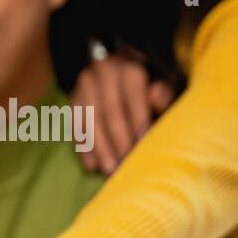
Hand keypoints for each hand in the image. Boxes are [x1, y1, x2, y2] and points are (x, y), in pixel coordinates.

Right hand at [71, 51, 173, 174]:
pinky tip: (91, 165)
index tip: (143, 145)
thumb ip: (163, 92)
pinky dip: (82, 147)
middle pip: (108, 110)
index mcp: (128, 67)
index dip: (138, 121)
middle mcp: (103, 72)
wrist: (122, 69)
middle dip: (116, 140)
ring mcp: (84, 85)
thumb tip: (154, 94)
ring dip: (98, 147)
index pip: (132, 95)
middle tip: (124, 164)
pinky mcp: (73, 98)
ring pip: (88, 119)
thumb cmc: (150, 83)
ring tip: (108, 170)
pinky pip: (75, 126)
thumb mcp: (164, 83)